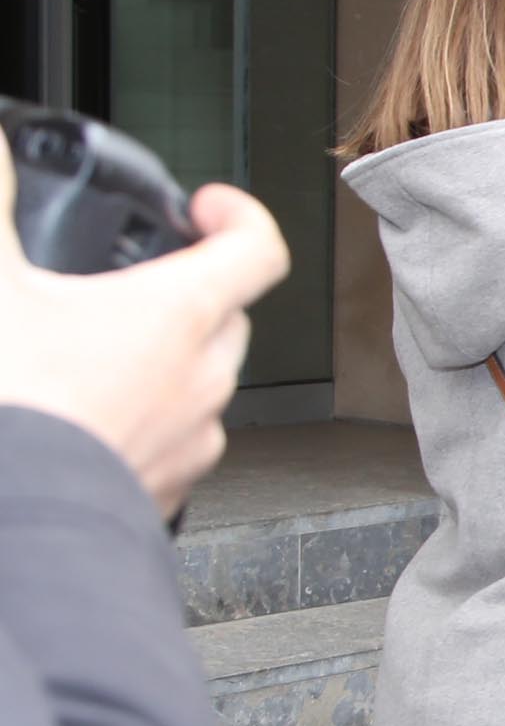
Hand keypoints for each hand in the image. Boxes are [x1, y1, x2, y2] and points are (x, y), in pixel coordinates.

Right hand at [0, 158, 285, 516]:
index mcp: (178, 315)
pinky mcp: (167, 490)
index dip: (239, 215)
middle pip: (230, 315)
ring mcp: (192, 440)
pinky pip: (175, 440)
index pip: (258, 249)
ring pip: (203, 381)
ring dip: (165, 359)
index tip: (206, 207)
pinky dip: (145, 417)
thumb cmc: (11, 406)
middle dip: (189, 290)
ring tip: (94, 353)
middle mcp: (204, 378)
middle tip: (130, 282)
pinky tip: (86, 416)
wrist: (8, 519)